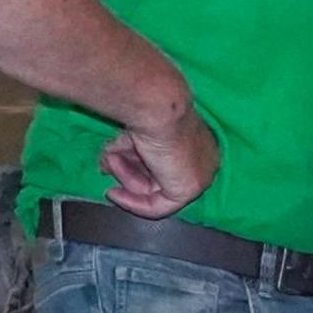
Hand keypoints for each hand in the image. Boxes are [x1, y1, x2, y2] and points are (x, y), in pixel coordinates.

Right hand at [100, 102, 216, 218]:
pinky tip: (114, 194)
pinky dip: (132, 203)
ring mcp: (200, 176)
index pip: (165, 162)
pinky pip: (156, 207)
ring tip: (109, 161)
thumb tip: (108, 163)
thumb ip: (127, 149)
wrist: (157, 105)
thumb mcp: (138, 132)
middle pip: (159, 176)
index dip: (137, 163)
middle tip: (108, 162)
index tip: (115, 161)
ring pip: (154, 189)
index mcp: (198, 142)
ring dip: (125, 177)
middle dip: (128, 171)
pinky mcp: (188, 190)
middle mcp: (204, 159)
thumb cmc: (151, 109)